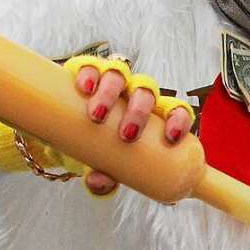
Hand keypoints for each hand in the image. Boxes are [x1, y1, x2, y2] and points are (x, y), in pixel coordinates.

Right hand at [63, 55, 194, 196]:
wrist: (71, 130)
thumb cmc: (100, 147)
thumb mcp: (106, 165)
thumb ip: (106, 177)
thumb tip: (99, 183)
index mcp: (152, 114)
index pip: (175, 110)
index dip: (178, 120)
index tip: (171, 138)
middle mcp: (135, 94)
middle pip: (146, 92)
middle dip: (139, 111)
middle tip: (126, 135)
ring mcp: (113, 81)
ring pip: (120, 75)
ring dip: (111, 93)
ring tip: (98, 115)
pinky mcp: (89, 73)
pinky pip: (92, 66)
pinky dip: (90, 74)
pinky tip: (86, 87)